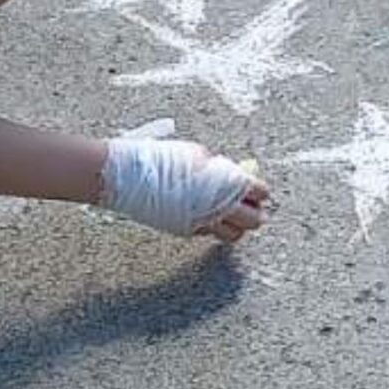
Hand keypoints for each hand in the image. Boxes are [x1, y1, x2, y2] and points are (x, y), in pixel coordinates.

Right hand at [100, 135, 267, 240]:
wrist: (129, 176)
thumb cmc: (160, 158)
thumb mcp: (197, 154)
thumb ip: (220, 168)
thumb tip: (234, 174)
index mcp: (226, 184)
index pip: (259, 192)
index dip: (259, 190)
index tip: (257, 188)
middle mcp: (219, 208)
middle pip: (254, 221)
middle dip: (255, 212)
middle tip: (250, 205)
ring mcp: (204, 223)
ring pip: (234, 235)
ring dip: (237, 225)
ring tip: (231, 213)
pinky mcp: (188, 231)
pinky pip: (210, 233)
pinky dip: (214, 225)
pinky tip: (207, 213)